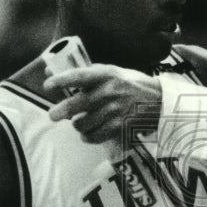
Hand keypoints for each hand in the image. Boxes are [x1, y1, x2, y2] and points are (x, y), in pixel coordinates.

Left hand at [46, 64, 161, 144]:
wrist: (159, 100)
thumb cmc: (129, 84)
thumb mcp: (110, 72)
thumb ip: (82, 74)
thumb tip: (49, 70)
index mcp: (106, 74)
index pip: (79, 76)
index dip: (61, 80)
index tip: (48, 85)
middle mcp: (110, 92)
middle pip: (76, 105)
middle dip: (59, 111)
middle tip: (52, 115)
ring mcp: (115, 111)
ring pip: (82, 124)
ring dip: (77, 125)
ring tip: (80, 122)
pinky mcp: (119, 127)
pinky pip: (94, 136)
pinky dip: (88, 136)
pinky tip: (89, 132)